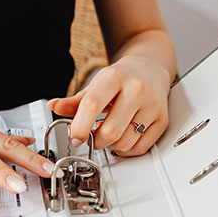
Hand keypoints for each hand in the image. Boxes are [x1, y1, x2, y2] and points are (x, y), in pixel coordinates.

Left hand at [48, 55, 171, 156]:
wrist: (150, 66)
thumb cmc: (122, 77)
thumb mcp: (96, 83)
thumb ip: (75, 100)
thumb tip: (55, 106)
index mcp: (115, 78)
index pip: (93, 105)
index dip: (80, 127)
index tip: (75, 138)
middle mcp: (136, 90)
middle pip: (110, 131)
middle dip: (96, 141)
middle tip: (92, 138)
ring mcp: (152, 106)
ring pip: (125, 143)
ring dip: (111, 146)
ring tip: (108, 135)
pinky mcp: (162, 119)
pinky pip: (140, 148)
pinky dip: (127, 150)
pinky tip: (123, 138)